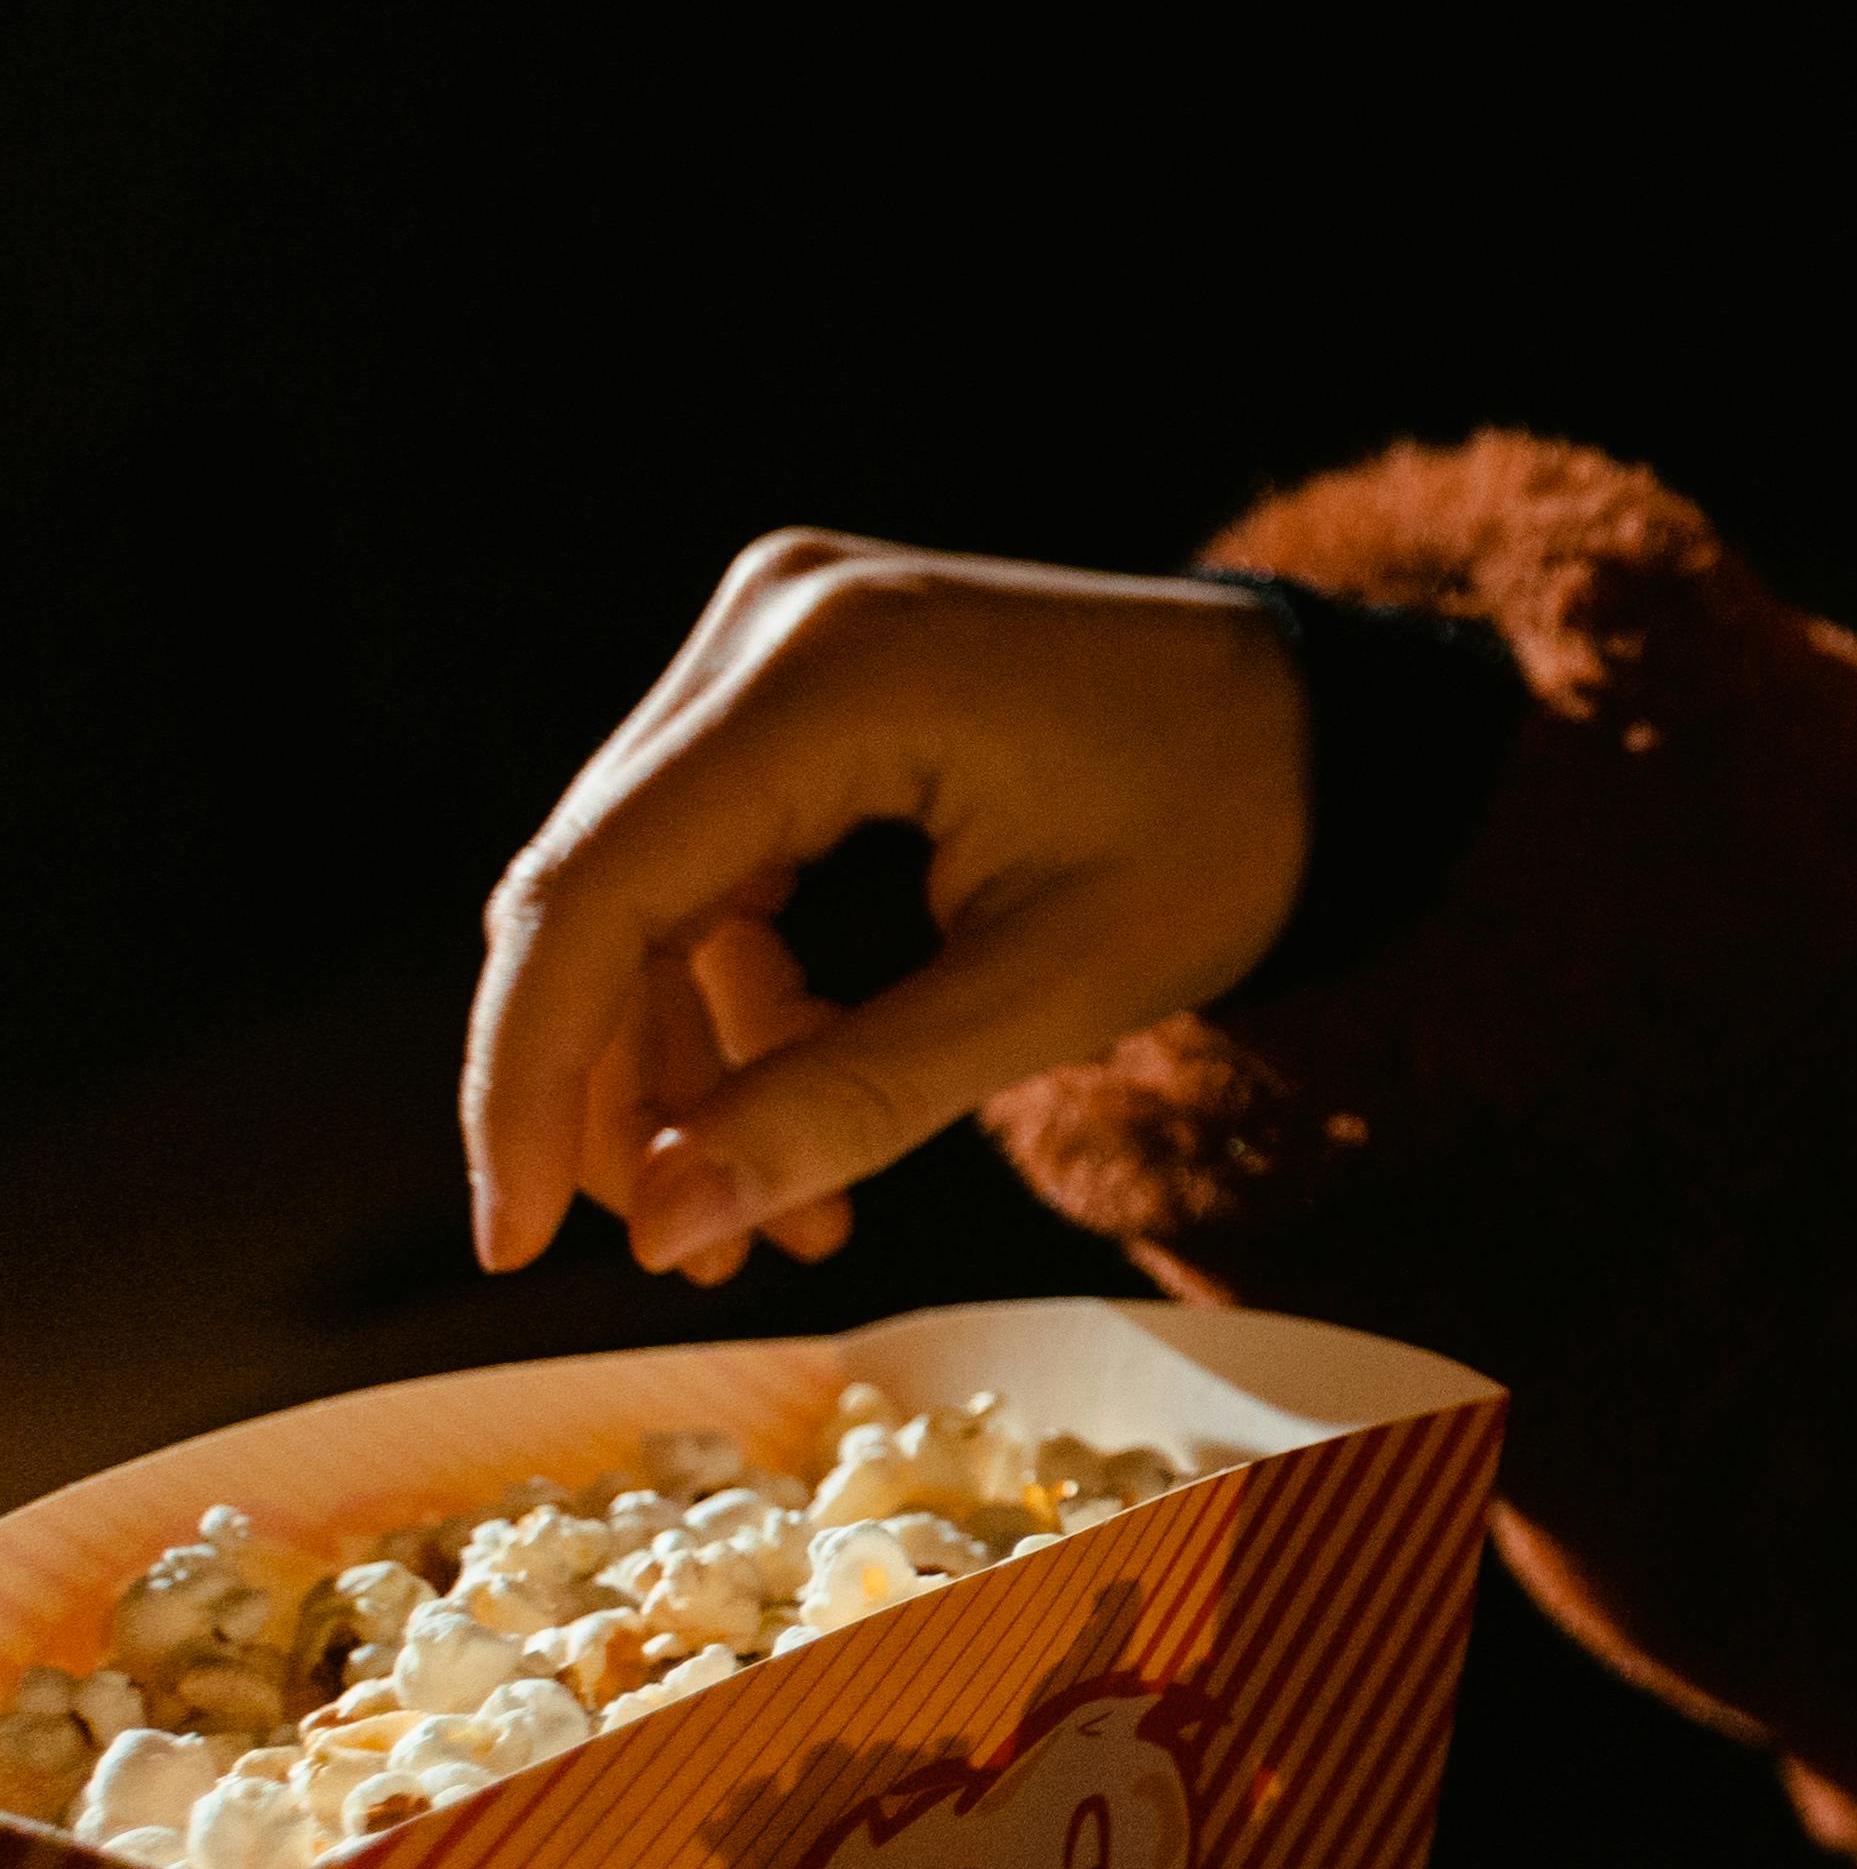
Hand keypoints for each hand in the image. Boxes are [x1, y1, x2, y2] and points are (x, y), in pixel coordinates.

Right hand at [462, 533, 1312, 1279]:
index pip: (594, 890)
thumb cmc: (1230, 832)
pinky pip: (708, 855)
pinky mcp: (800, 678)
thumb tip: (662, 1229)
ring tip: (783, 1217)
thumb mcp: (1054, 989)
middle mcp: (774, 622)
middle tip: (696, 1246)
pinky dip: (739, 990)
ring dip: (687, 1059)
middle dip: (623, 1091)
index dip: (530, 1080)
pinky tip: (805, 1102)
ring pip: (642, 887)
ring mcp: (780, 635)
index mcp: (833, 673)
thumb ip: (851, 1104)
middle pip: (598, 890)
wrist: (1332, 724)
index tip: (512, 1245)